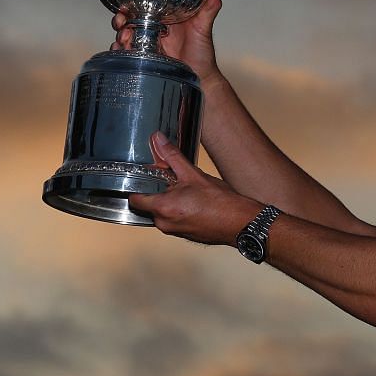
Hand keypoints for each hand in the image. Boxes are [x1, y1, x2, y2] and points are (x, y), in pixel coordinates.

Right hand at [111, 0, 222, 81]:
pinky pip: (127, 52)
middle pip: (129, 19)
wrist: (200, 77)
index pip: (144, 5)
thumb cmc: (203, 52)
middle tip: (121, 21)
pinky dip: (120, 51)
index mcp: (166, 17)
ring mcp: (148, 43)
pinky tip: (121, 51)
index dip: (132, 2)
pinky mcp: (145, 58)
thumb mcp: (204, 26)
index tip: (126, 2)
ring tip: (124, 39)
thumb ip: (209, 5)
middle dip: (121, 19)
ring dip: (120, 35)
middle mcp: (154, 28)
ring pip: (126, 35)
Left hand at [128, 131, 259, 244]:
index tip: (142, 177)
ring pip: (161, 213)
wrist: (241, 223)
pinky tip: (192, 201)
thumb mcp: (193, 174)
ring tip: (184, 190)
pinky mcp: (184, 234)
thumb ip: (172, 157)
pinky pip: (173, 220)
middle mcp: (165, 223)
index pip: (134, 199)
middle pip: (147, 205)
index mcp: (163, 208)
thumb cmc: (220, 203)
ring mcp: (174, 231)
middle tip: (169, 180)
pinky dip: (178, 210)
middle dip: (156, 192)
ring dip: (168, 201)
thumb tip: (158, 141)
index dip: (136, 186)